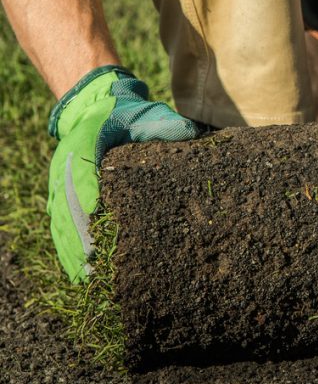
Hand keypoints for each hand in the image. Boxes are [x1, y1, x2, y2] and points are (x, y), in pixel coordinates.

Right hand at [47, 65, 204, 280]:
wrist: (97, 107)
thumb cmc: (125, 113)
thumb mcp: (143, 113)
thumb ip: (163, 123)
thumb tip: (192, 132)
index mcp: (85, 145)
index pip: (83, 178)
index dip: (86, 204)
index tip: (94, 228)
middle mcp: (67, 167)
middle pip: (68, 207)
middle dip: (78, 239)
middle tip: (93, 267)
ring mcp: (60, 183)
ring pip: (60, 220)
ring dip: (70, 249)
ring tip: (85, 277)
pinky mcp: (61, 194)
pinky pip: (59, 222)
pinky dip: (65, 246)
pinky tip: (77, 270)